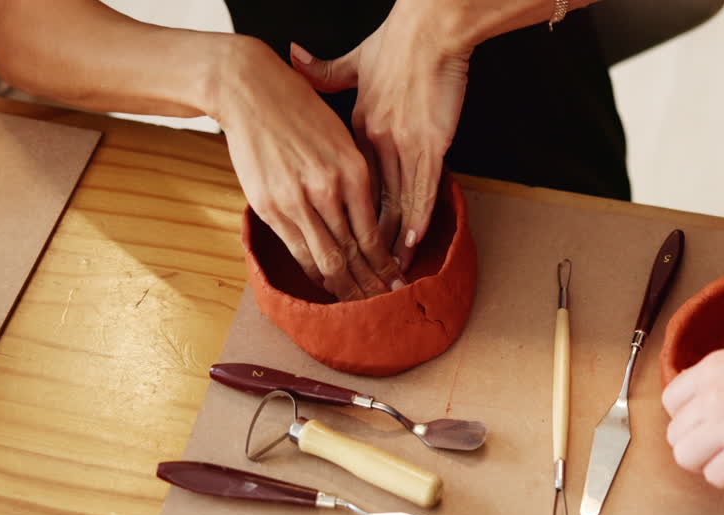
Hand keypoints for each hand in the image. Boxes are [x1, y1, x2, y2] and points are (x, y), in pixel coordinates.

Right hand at [212, 37, 402, 299]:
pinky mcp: (269, 205)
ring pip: (327, 258)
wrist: (251, 90)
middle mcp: (328, 189)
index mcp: (354, 170)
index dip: (385, 265)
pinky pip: (298, 250)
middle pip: (354, 253)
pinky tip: (325, 284)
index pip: (374, 233)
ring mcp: (296, 200)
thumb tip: (369, 219)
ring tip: (358, 302)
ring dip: (345, 285)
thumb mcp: (342, 139)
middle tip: (383, 302)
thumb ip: (356, 179)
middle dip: (370, 284)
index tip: (394, 281)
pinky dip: (314, 271)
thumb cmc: (301, 111)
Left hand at [290, 1, 469, 271]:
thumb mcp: (355, 62)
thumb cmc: (397, 44)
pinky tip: (411, 241)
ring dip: (389, 242)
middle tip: (360, 276)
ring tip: (387, 272)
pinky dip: (416, 218)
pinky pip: (420, 190)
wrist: (428, 30)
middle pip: (363, 205)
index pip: (346, 185)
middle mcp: (372, 143)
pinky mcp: (428, 144)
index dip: (344, 219)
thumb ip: (326, 70)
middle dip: (362, 246)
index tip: (341, 246)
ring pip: (391, 204)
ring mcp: (400, 146)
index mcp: (354, 130)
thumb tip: (296, 54)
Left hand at [661, 331, 723, 487]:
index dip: (688, 416)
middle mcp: (714, 396)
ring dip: (707, 462)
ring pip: (686, 458)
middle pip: (675, 435)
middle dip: (697, 442)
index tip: (708, 422)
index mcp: (714, 368)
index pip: (670, 402)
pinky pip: (715, 477)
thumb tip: (717, 393)